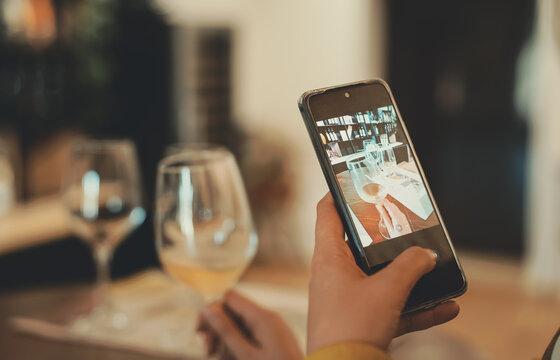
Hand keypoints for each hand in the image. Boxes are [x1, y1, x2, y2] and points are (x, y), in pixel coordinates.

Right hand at [197, 290, 302, 359]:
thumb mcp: (245, 354)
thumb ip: (226, 330)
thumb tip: (206, 307)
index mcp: (262, 316)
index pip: (228, 297)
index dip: (211, 311)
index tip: (200, 333)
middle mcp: (268, 316)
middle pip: (233, 311)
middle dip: (218, 330)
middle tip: (209, 353)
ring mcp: (273, 327)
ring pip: (240, 325)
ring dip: (227, 342)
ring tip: (222, 358)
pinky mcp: (275, 338)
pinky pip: (251, 335)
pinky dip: (240, 346)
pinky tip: (235, 358)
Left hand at [307, 194, 459, 353]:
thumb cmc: (351, 328)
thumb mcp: (386, 291)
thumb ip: (410, 267)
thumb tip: (427, 254)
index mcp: (329, 258)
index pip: (328, 214)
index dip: (338, 194)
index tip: (353, 181)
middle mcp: (335, 275)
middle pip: (360, 244)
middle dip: (386, 236)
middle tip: (406, 223)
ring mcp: (349, 299)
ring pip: (381, 278)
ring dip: (409, 276)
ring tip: (435, 267)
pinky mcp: (363, 321)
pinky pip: (393, 308)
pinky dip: (417, 307)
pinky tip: (446, 307)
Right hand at [376, 198, 412, 237]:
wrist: (407, 238)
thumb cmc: (398, 235)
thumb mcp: (389, 227)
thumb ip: (384, 216)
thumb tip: (379, 208)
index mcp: (396, 217)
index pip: (389, 205)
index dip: (383, 201)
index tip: (378, 200)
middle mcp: (400, 214)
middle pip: (391, 205)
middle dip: (384, 204)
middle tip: (378, 206)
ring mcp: (402, 215)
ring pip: (394, 207)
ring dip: (387, 207)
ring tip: (382, 211)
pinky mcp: (403, 216)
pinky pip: (396, 210)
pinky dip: (391, 210)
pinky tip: (388, 215)